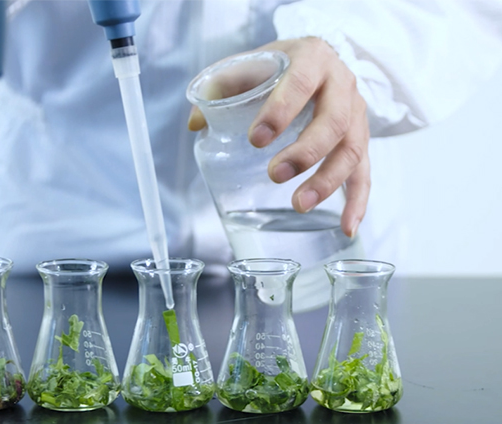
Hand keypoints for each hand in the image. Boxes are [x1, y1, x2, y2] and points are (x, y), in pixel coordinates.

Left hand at [189, 38, 369, 237]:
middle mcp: (341, 85)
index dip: (280, 110)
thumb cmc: (277, 66)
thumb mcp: (246, 64)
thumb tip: (197, 124)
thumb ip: (217, 87)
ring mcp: (356, 114)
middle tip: (275, 175)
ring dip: (327, 181)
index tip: (256, 138)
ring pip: (351, 150)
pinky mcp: (361, 140)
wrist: (318, 59)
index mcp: (312, 58)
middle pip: (333, 121)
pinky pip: (364, 173)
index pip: (300, 82)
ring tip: (299, 204)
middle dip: (305, 152)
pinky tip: (346, 226)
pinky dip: (358, 202)